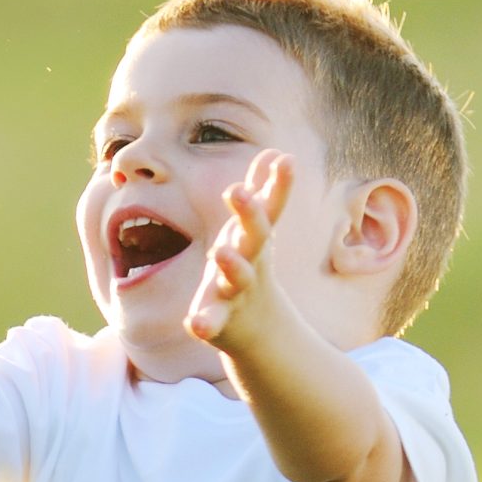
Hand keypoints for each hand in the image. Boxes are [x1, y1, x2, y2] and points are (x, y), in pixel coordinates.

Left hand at [185, 149, 293, 350]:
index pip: (271, 208)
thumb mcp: (256, 229)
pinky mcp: (220, 320)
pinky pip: (212, 321)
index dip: (279, 184)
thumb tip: (275, 153)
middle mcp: (251, 262)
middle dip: (249, 214)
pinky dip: (205, 323)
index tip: (285, 159)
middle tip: (238, 191)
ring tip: (220, 250)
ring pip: (237, 278)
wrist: (260, 329)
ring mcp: (236, 292)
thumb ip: (263, 192)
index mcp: (256, 238)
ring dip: (231, 264)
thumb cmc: (252, 266)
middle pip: (255, 237)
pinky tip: (195, 324)